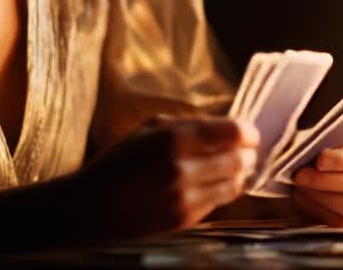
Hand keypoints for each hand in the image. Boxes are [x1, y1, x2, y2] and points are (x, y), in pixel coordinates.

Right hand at [75, 115, 259, 237]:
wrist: (92, 207)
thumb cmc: (119, 163)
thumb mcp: (148, 130)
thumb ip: (187, 124)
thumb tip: (224, 126)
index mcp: (173, 137)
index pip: (233, 132)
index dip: (248, 132)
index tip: (250, 133)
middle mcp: (183, 167)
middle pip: (240, 158)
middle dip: (247, 154)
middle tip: (247, 151)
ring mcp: (185, 196)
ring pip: (235, 183)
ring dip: (240, 174)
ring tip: (236, 167)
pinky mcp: (185, 219)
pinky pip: (220, 202)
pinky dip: (224, 191)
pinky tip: (216, 184)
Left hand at [291, 128, 342, 227]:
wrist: (315, 164)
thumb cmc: (317, 147)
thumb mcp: (321, 135)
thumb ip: (319, 139)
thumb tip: (304, 150)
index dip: (341, 160)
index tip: (319, 161)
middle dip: (324, 181)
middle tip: (300, 176)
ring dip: (321, 198)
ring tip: (301, 188)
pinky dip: (319, 211)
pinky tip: (305, 199)